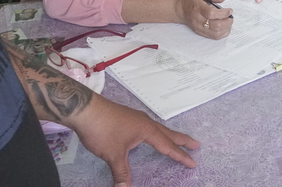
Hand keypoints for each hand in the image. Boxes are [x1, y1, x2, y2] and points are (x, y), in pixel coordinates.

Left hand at [68, 94, 199, 186]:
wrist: (85, 110)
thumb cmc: (103, 130)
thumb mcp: (113, 155)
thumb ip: (122, 172)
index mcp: (147, 130)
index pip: (167, 146)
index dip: (181, 156)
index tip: (193, 163)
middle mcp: (145, 123)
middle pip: (168, 133)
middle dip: (183, 140)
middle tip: (197, 145)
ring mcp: (136, 119)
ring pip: (158, 129)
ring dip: (170, 135)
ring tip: (177, 140)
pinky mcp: (127, 118)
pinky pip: (149, 127)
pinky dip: (157, 133)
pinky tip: (149, 135)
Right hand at [174, 0, 232, 38]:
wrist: (180, 9)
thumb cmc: (192, 0)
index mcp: (199, 8)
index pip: (212, 14)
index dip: (223, 13)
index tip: (230, 10)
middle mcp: (198, 20)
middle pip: (215, 26)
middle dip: (227, 22)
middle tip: (231, 17)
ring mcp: (199, 28)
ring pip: (215, 33)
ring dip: (226, 29)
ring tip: (228, 22)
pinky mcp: (200, 32)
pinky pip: (213, 37)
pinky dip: (222, 34)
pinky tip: (225, 28)